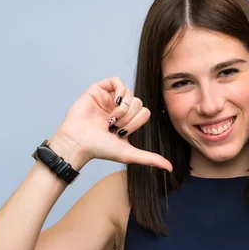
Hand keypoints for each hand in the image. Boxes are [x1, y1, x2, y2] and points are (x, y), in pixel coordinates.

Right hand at [52, 77, 171, 171]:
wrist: (79, 143)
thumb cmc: (100, 149)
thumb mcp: (129, 154)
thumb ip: (150, 158)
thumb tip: (170, 168)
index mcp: (127, 120)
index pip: (145, 112)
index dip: (137, 122)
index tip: (122, 133)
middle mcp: (119, 108)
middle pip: (139, 102)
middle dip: (129, 117)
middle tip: (115, 127)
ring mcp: (109, 98)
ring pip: (130, 93)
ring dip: (123, 109)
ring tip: (111, 119)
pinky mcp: (98, 89)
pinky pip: (117, 81)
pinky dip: (119, 93)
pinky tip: (113, 104)